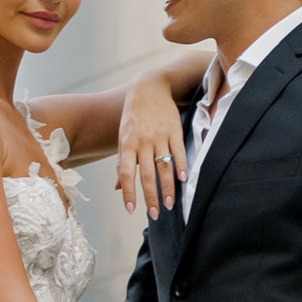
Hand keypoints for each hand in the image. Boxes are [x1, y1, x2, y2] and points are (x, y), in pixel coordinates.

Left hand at [115, 73, 190, 218]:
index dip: (128, 192)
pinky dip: (181, 165)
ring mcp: (160, 135)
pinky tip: (183, 180)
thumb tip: (117, 188)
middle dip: (151, 196)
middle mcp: (143, 141)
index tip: (131, 209)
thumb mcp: (123, 136)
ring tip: (170, 204)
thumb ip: (122, 162)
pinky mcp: (174, 130)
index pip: (126, 172)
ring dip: (168, 187)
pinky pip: (179, 150)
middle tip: (156, 214)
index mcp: (127, 143)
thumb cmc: (133, 116)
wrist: (149, 87)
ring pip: (164, 166)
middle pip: (147, 174)